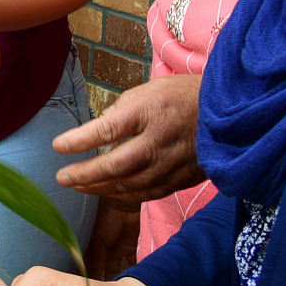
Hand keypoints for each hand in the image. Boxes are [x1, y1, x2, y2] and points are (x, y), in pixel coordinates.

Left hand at [53, 73, 204, 200]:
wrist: (227, 113)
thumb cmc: (183, 96)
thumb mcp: (149, 90)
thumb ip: (121, 111)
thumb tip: (97, 129)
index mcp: (149, 112)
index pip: (107, 130)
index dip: (79, 141)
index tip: (58, 146)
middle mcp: (159, 141)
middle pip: (116, 166)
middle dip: (84, 175)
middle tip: (62, 178)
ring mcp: (172, 164)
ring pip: (129, 185)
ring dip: (99, 188)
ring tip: (78, 186)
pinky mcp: (181, 179)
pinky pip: (146, 193)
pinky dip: (123, 195)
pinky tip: (107, 192)